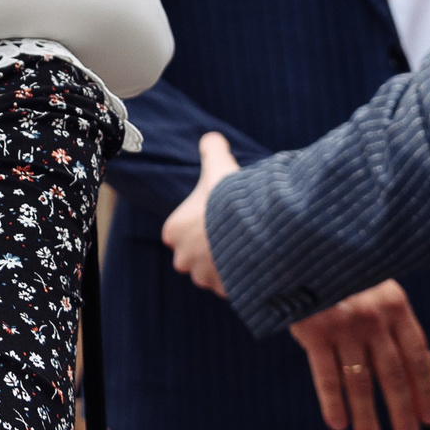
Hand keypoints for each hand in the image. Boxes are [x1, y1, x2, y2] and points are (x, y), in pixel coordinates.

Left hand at [161, 132, 239, 296]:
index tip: (215, 217)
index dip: (198, 224)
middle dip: (209, 248)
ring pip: (212, 273)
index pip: (179, 231)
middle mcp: (183, 258)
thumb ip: (212, 150)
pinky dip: (241, 280)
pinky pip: (231, 288)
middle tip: (232, 233)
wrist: (256, 230)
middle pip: (194, 255)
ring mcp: (205, 277)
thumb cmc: (230, 199)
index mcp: (174, 231)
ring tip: (246, 248)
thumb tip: (211, 138)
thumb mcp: (219, 167)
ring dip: (225, 265)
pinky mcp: (225, 291)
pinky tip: (254, 263)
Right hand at [289, 280, 429, 429]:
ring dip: (366, 414)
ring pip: (359, 379)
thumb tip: (426, 361)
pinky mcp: (314, 330)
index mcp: (395, 304)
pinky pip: (325, 374)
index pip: (416, 355)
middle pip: (392, 373)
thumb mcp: (377, 287)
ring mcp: (343, 324)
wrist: (300, 249)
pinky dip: (332, 401)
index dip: (426, 389)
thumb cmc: (343, 274)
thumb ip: (396, 321)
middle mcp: (373, 317)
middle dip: (401, 409)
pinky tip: (338, 423)